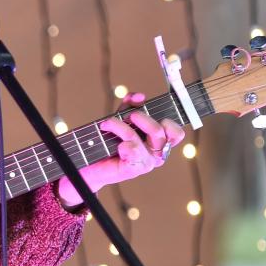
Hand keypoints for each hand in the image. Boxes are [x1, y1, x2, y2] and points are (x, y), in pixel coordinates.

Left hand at [56, 92, 185, 207]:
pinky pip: (134, 148)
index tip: (150, 109)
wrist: (89, 163)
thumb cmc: (107, 141)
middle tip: (128, 116)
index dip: (168, 120)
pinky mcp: (134, 169)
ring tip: (107, 125)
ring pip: (144, 138)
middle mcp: (156, 153)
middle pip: (161, 130)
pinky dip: (121, 140)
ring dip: (123, 126)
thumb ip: (130, 106)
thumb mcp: (120, 118)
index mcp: (158, 142)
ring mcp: (147, 162)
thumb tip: (139, 96)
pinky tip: (114, 144)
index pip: (176, 133)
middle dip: (142, 117)